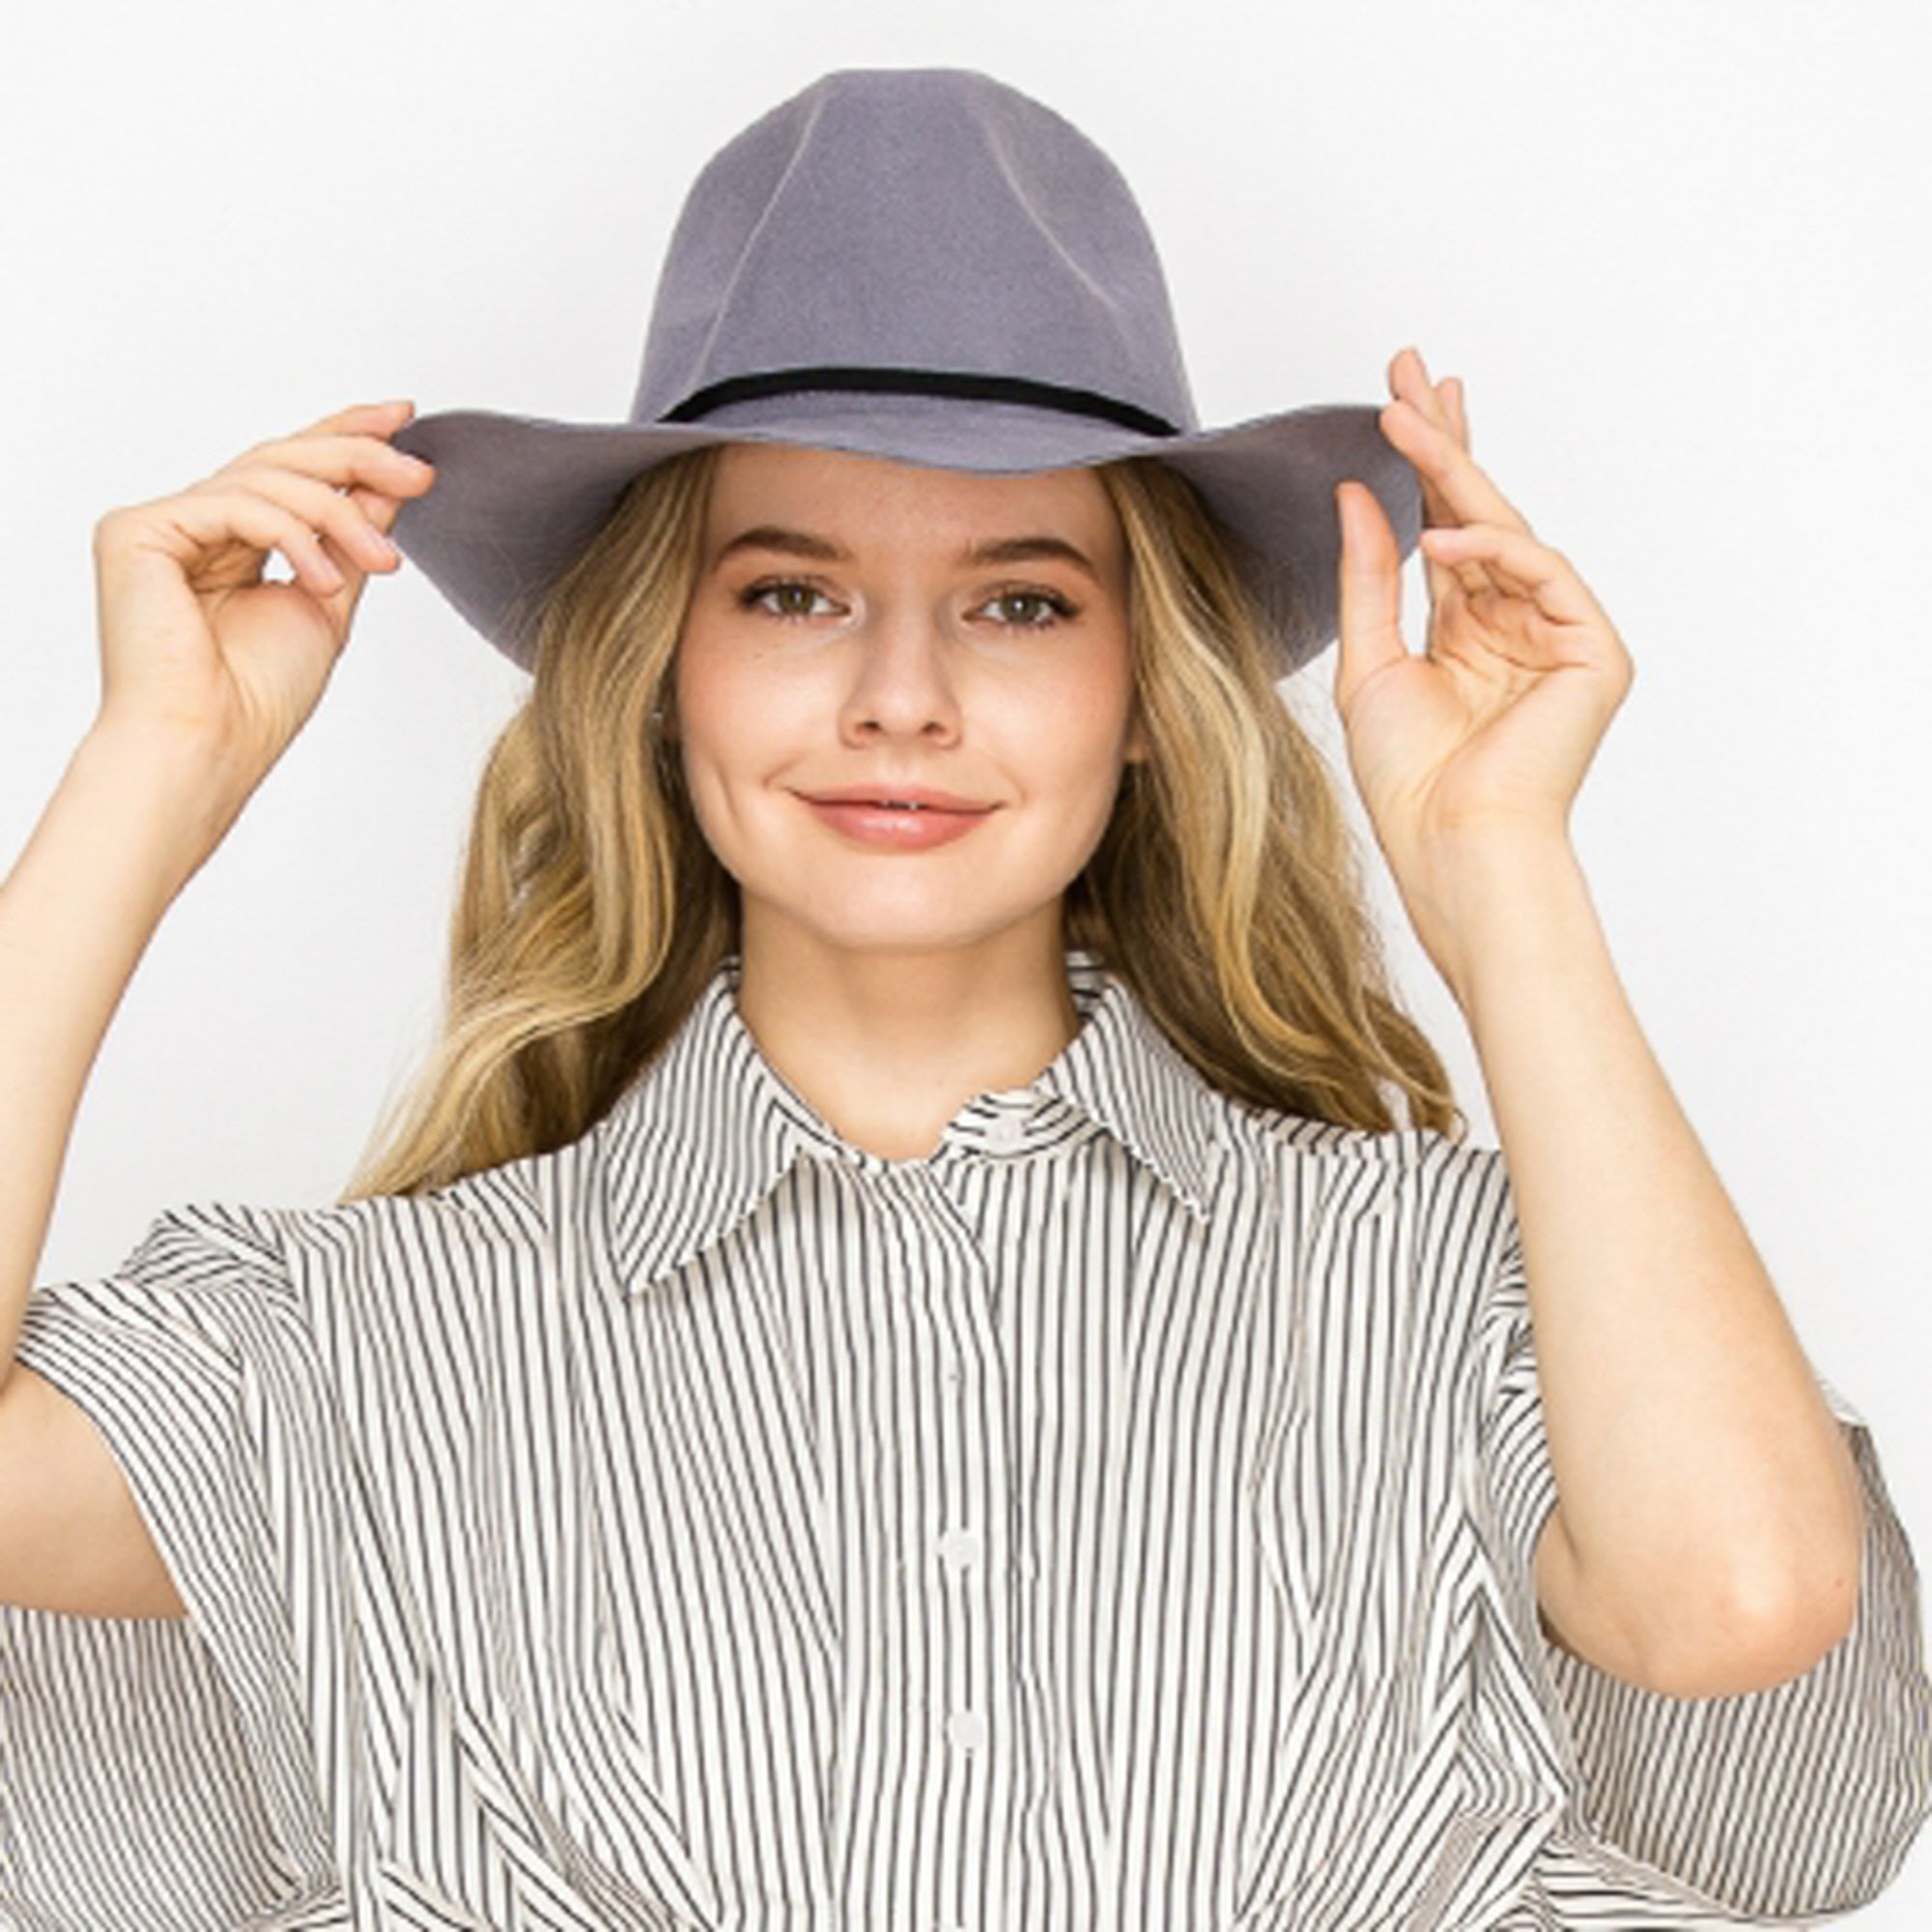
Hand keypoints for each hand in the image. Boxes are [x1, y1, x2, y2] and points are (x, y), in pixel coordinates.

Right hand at [89, 398, 436, 804]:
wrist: (211, 746)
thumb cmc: (258, 698)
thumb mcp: (329, 600)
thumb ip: (352, 539)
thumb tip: (390, 482)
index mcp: (233, 542)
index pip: (291, 469)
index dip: (346, 434)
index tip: (405, 419)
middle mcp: (194, 526)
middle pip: (282, 460)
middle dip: (358, 459)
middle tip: (420, 472)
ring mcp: (163, 526)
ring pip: (267, 477)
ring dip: (340, 512)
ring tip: (384, 561)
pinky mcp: (138, 532)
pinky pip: (235, 505)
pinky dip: (294, 535)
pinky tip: (325, 579)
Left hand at [1332, 347, 1633, 982]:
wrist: (1450, 843)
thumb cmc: (1409, 779)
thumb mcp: (1369, 661)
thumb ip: (1368, 575)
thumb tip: (1360, 492)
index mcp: (1466, 631)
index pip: (1447, 528)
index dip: (1427, 464)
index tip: (1399, 400)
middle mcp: (1515, 624)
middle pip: (1480, 512)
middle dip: (1446, 440)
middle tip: (1410, 368)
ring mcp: (1559, 635)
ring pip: (1507, 532)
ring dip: (1455, 472)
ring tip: (1404, 421)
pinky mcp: (1595, 652)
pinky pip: (1544, 574)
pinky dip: (1492, 552)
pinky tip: (1439, 537)